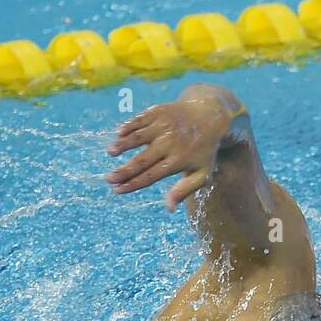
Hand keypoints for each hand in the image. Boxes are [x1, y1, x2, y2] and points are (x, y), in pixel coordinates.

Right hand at [105, 96, 232, 211]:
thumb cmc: (204, 151)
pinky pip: (140, 119)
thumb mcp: (202, 174)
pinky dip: (129, 126)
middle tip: (108, 179)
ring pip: (139, 137)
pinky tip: (118, 133)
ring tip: (110, 152)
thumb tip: (169, 208)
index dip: (133, 184)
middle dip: (124, 171)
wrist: (211, 116)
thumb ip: (185, 190)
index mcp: (178, 161)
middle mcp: (169, 143)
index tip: (118, 190)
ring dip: (123, 144)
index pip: (151, 176)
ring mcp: (163, 126)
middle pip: (142, 160)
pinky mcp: (159, 112)